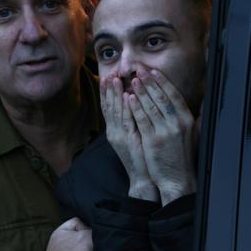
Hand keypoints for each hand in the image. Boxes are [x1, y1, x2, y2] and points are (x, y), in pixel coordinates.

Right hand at [101, 74, 158, 201]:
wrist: (143, 178)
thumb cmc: (142, 156)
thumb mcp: (135, 136)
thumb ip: (132, 121)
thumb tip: (134, 102)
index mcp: (115, 130)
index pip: (108, 107)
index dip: (107, 92)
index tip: (107, 77)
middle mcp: (114, 131)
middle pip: (108, 106)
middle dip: (108, 89)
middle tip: (108, 72)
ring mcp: (120, 136)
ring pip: (115, 111)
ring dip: (114, 94)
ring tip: (114, 79)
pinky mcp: (128, 140)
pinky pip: (126, 121)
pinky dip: (125, 108)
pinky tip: (125, 96)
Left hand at [128, 70, 197, 205]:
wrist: (177, 178)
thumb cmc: (184, 157)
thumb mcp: (195, 135)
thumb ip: (197, 119)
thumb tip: (204, 106)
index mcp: (187, 120)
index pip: (174, 95)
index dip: (163, 82)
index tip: (154, 72)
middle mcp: (177, 123)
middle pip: (161, 97)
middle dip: (150, 81)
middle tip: (140, 69)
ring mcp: (164, 131)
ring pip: (150, 106)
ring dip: (141, 91)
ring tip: (133, 79)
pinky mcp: (153, 140)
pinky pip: (142, 119)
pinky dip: (135, 107)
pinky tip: (128, 98)